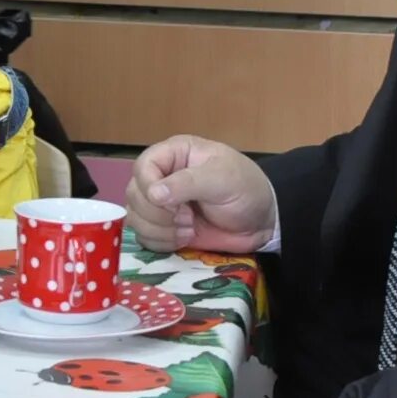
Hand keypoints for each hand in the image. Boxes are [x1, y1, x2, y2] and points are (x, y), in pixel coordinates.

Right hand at [126, 134, 277, 253]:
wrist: (262, 221)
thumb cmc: (246, 189)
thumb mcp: (222, 178)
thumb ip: (188, 182)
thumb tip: (153, 193)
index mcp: (174, 155)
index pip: (142, 167)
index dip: (149, 187)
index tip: (171, 203)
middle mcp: (162, 177)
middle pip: (134, 194)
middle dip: (158, 213)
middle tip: (187, 218)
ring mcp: (161, 205)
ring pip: (135, 218)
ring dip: (159, 230)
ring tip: (188, 230)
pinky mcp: (164, 228)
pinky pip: (144, 237)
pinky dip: (160, 242)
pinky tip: (184, 239)